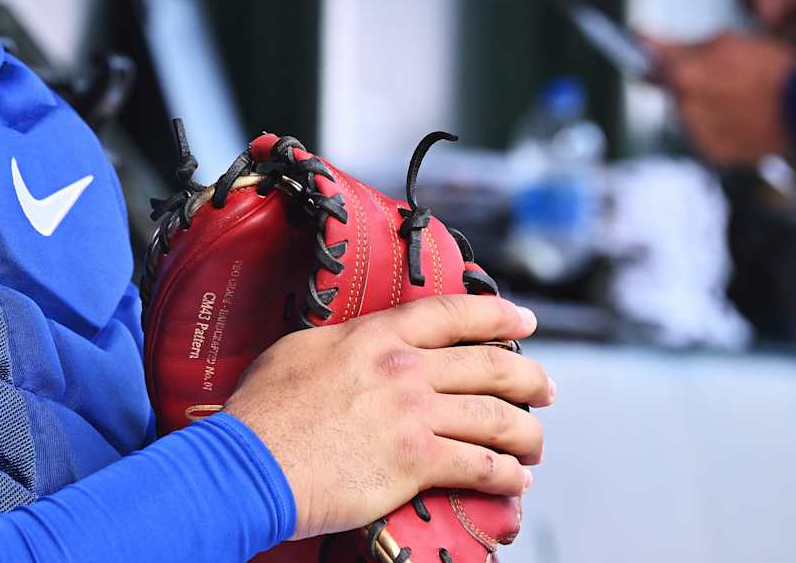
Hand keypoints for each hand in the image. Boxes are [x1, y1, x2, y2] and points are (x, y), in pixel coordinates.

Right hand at [221, 295, 550, 540]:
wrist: (251, 460)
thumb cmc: (262, 411)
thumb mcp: (299, 351)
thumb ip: (341, 344)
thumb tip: (356, 342)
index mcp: (374, 337)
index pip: (452, 315)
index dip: (497, 316)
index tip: (524, 321)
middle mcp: (402, 370)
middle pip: (489, 366)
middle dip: (529, 380)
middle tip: (544, 390)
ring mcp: (412, 415)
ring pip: (497, 418)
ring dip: (527, 433)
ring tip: (535, 444)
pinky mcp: (416, 462)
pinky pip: (482, 466)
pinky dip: (507, 475)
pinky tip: (514, 479)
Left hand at [646, 31, 795, 164]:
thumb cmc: (774, 70)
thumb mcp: (727, 42)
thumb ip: (679, 44)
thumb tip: (640, 36)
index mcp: (682, 75)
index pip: (646, 66)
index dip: (650, 58)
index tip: (642, 54)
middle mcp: (683, 107)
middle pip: (671, 91)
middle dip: (686, 83)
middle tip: (720, 79)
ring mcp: (697, 133)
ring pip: (687, 115)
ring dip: (701, 107)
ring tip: (737, 101)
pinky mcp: (712, 153)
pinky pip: (703, 136)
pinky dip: (716, 129)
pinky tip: (740, 119)